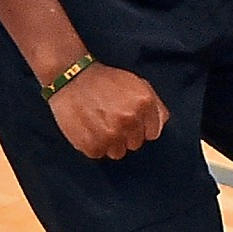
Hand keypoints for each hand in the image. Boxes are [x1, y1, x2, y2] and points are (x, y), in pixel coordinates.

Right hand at [47, 63, 168, 159]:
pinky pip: (98, 154)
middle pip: (135, 144)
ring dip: (110, 143)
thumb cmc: (106, 81)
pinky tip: (89, 130)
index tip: (132, 122)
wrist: (72, 78)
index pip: (153, 133)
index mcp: (144, 104)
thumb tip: (160, 125)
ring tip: (100, 126)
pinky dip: (94, 145)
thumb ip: (154, 105)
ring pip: (118, 152)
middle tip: (112, 121)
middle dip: (127, 135)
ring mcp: (110, 134)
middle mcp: (130, 121)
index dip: (142, 128)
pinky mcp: (91, 144)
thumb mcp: (138, 84)